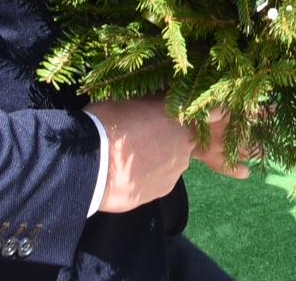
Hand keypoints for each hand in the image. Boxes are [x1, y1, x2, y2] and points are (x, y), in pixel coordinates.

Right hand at [90, 102, 251, 213]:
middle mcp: (185, 147)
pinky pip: (157, 181)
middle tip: (140, 137)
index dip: (198, 118)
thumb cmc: (109, 124)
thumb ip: (162, 106)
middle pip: (183, 142)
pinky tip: (127, 174)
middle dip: (167, 141)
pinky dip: (146, 178)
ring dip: (156, 160)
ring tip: (128, 158)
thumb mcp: (137, 103)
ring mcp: (175, 172)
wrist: (91, 165)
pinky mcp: (161, 192)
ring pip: (170, 163)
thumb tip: (179, 107)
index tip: (176, 119)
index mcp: (182, 119)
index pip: (205, 117)